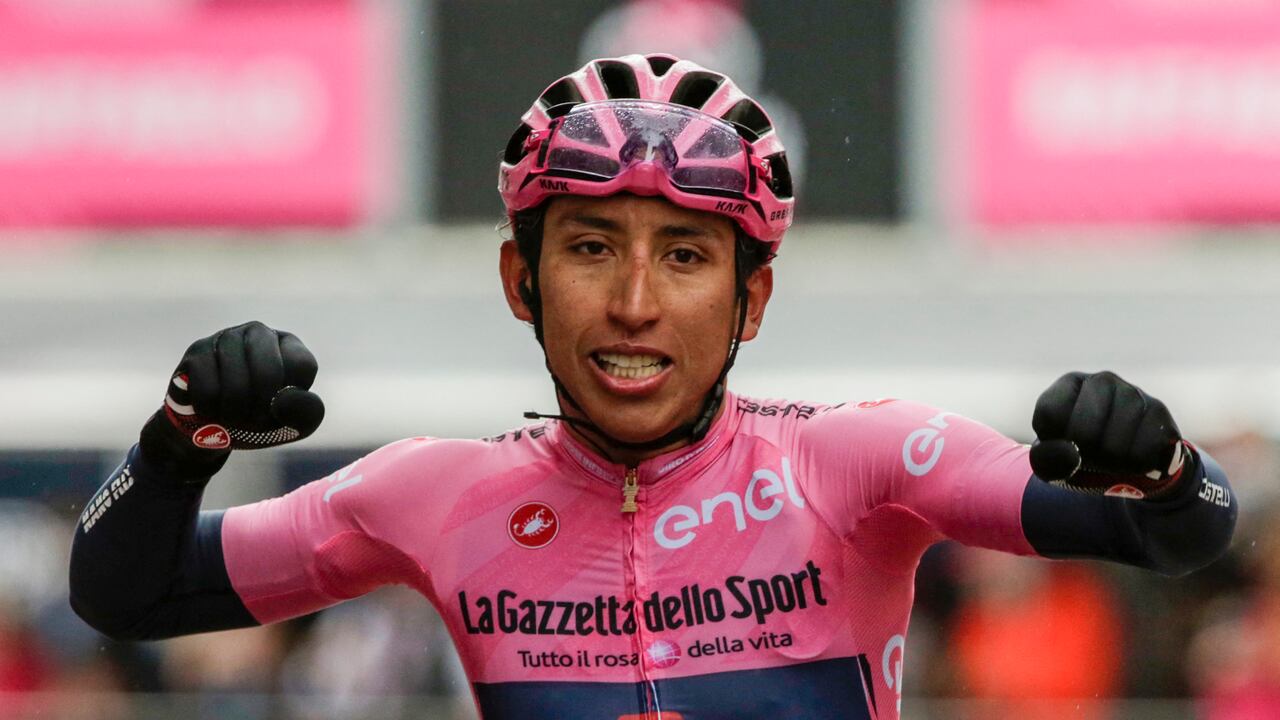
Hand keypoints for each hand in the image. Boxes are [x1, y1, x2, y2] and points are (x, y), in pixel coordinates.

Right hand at [141, 322, 323, 467]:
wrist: (211, 427)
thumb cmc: (260, 420)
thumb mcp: (295, 423)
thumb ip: (307, 412)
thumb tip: (284, 400)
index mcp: (289, 344)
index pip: (301, 366)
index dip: (290, 398)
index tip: (280, 409)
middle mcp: (259, 332)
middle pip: (268, 373)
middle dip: (261, 408)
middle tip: (253, 422)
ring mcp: (226, 337)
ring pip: (236, 385)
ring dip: (235, 414)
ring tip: (232, 418)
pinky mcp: (197, 351)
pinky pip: (208, 391)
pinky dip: (212, 412)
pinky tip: (211, 411)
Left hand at [1030, 371, 1187, 498]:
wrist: (1128, 464)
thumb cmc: (1081, 456)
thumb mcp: (1051, 461)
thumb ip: (1046, 459)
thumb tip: (1072, 454)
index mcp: (1069, 384)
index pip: (1049, 415)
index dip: (1054, 441)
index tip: (1063, 443)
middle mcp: (1101, 381)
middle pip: (1083, 434)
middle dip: (1086, 457)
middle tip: (1092, 455)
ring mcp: (1133, 393)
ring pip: (1114, 448)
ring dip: (1112, 465)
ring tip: (1114, 456)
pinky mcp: (1159, 413)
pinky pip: (1141, 455)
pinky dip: (1135, 466)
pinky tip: (1135, 455)